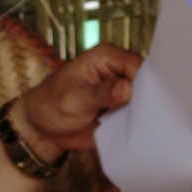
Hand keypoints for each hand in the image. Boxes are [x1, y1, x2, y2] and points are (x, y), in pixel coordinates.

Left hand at [8, 43, 141, 152]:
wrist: (42, 129)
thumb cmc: (51, 105)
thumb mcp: (74, 99)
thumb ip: (101, 94)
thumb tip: (126, 88)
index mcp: (106, 57)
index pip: (138, 65)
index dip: (147, 82)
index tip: (149, 101)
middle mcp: (118, 72)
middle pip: (147, 83)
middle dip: (149, 100)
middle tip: (147, 117)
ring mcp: (122, 92)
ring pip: (146, 102)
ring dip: (145, 115)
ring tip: (143, 127)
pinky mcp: (122, 110)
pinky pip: (139, 117)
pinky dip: (140, 126)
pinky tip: (139, 134)